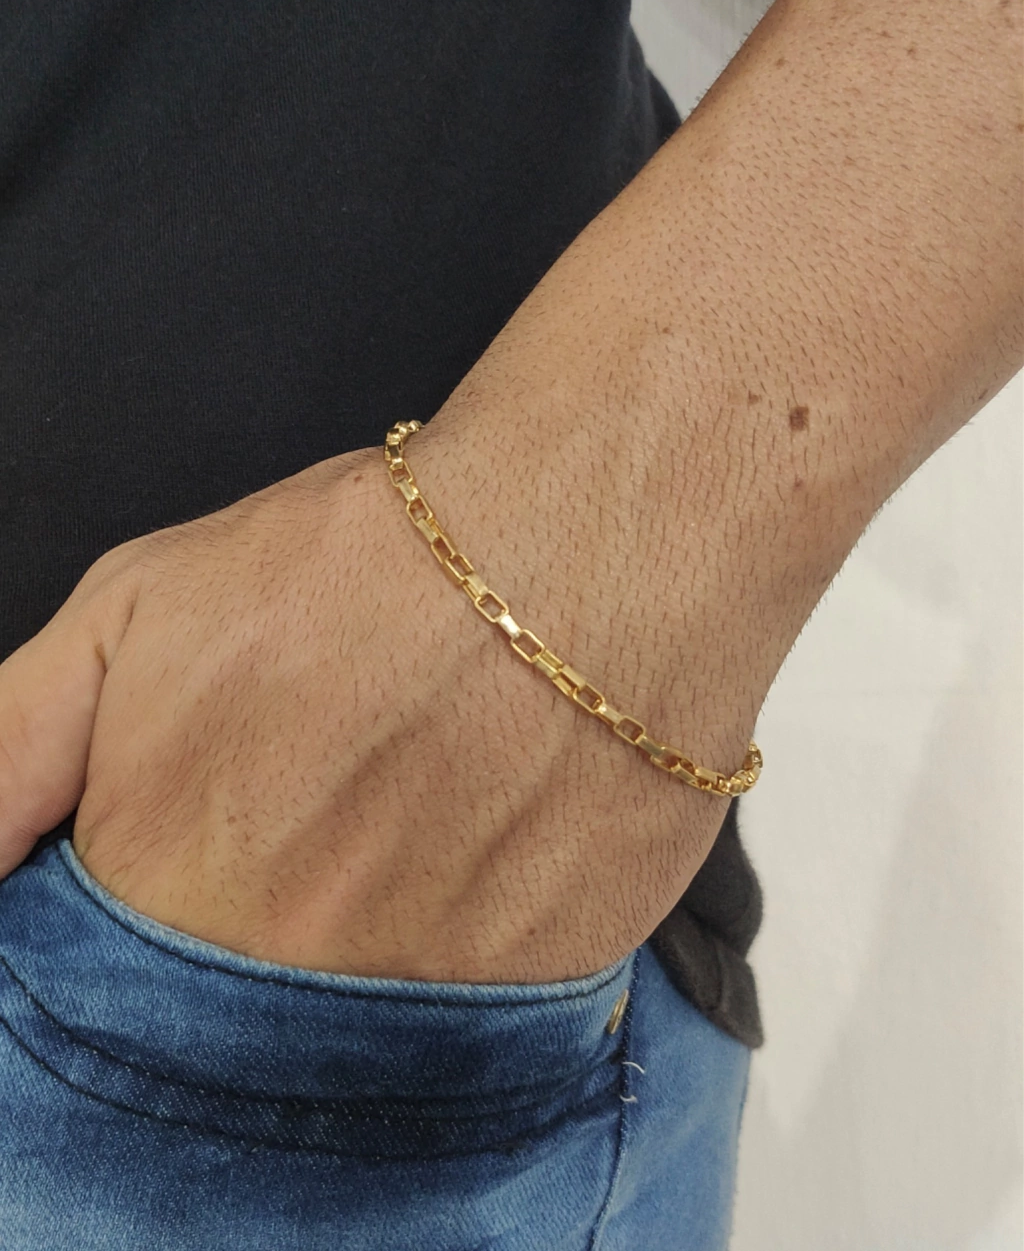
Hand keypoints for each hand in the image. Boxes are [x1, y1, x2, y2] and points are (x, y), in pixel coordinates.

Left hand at [0, 398, 738, 983]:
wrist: (579, 549)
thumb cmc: (366, 564)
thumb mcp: (132, 617)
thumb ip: (8, 755)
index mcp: (167, 897)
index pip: (110, 988)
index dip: (155, 907)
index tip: (203, 845)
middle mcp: (289, 977)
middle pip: (234, 1009)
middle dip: (255, 918)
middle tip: (317, 810)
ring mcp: (423, 996)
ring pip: (353, 1019)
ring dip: (363, 930)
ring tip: (402, 809)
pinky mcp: (539, 990)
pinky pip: (471, 1008)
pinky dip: (464, 937)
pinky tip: (477, 836)